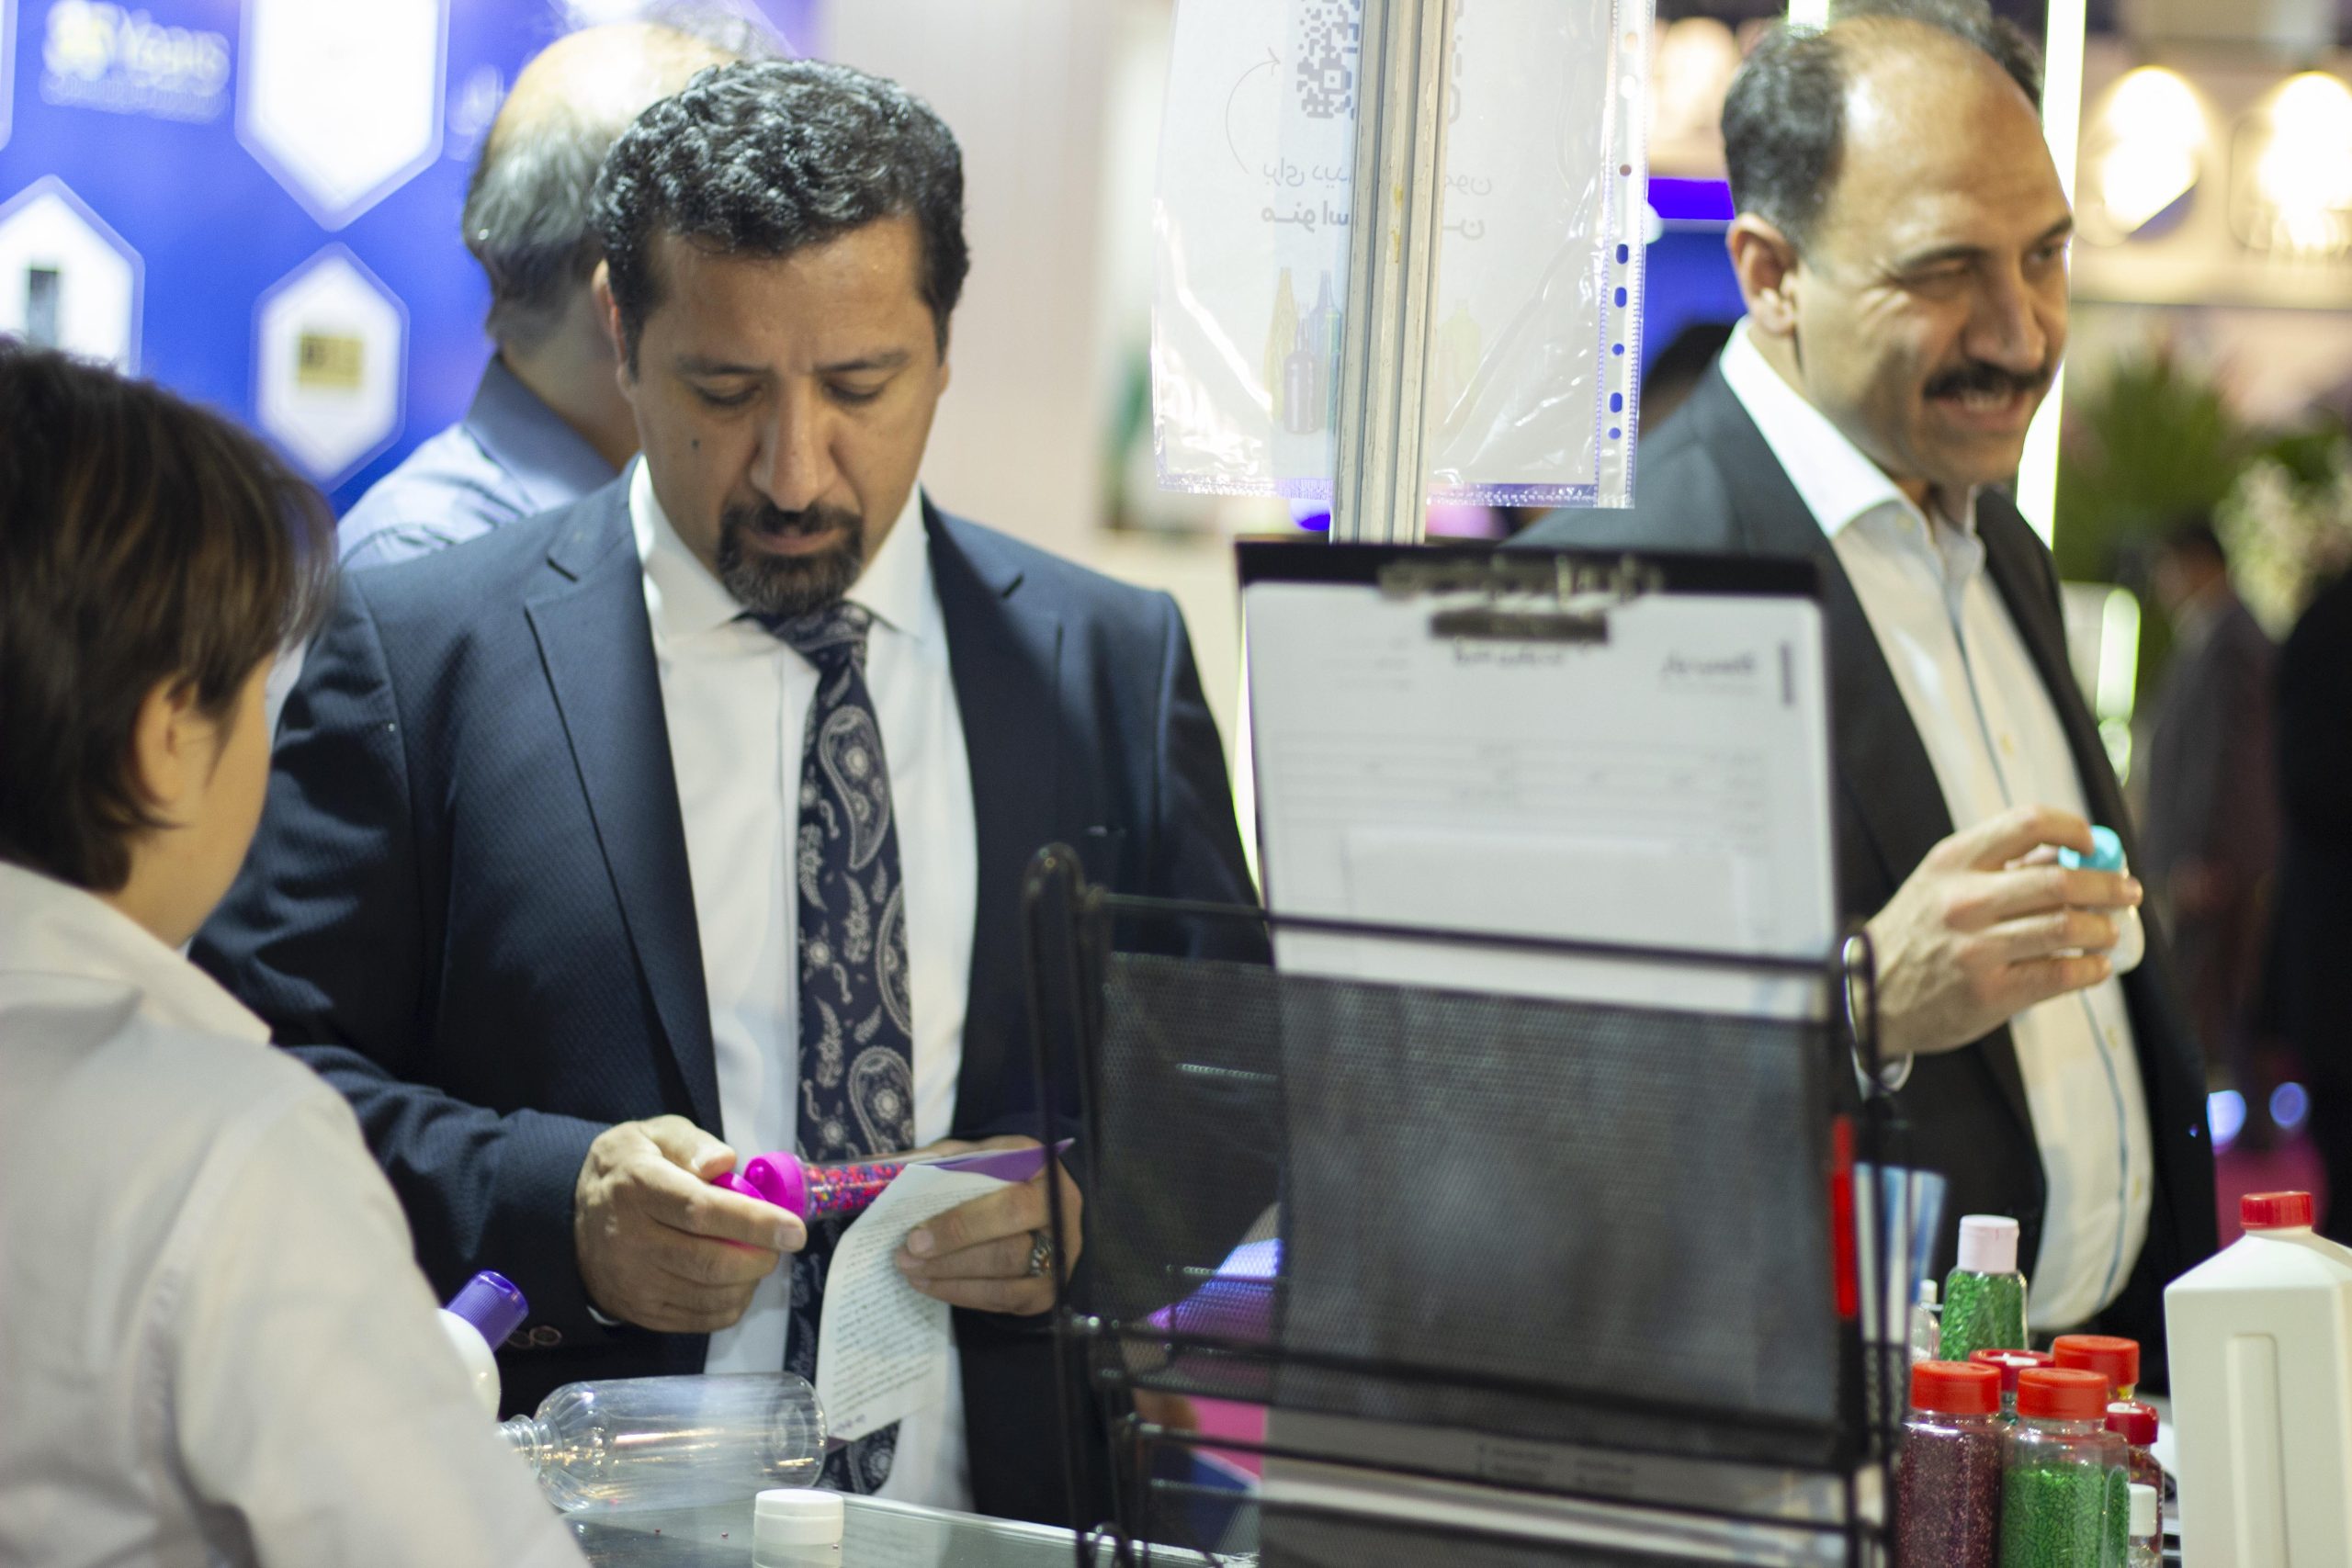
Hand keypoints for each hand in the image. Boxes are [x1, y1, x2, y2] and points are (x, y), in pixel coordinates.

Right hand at [574, 1115, 805, 1332]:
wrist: (574, 1215)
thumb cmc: (631, 1168)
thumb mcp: (655, 1134)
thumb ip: (692, 1143)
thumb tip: (724, 1162)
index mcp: (638, 1187)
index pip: (700, 1210)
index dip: (753, 1222)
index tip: (794, 1229)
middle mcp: (630, 1239)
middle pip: (709, 1262)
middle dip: (760, 1257)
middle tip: (781, 1243)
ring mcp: (633, 1282)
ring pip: (708, 1296)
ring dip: (749, 1281)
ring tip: (756, 1256)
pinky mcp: (639, 1311)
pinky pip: (699, 1319)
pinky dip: (731, 1304)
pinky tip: (736, 1280)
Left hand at [894, 1135, 1082, 1314]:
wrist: (1043, 1195)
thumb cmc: (1004, 1172)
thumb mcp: (977, 1153)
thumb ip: (936, 1161)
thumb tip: (877, 1168)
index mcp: (1046, 1175)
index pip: (1008, 1208)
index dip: (961, 1226)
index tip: (916, 1236)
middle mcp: (1062, 1219)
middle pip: (1007, 1252)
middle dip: (950, 1259)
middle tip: (905, 1258)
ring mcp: (1060, 1260)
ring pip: (1005, 1282)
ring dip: (952, 1281)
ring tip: (911, 1274)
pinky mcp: (1047, 1291)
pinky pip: (1005, 1300)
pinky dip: (965, 1295)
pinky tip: (934, 1286)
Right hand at [1866, 805, 2141, 1058]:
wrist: (1870, 995)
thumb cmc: (1918, 933)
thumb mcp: (1940, 884)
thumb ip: (1998, 867)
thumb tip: (2074, 853)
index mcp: (1953, 861)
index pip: (2028, 823)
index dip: (2072, 828)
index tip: (2091, 843)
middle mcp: (1964, 900)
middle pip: (2060, 879)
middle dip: (2108, 885)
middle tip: (2127, 892)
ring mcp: (1977, 948)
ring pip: (2067, 927)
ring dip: (2103, 929)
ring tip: (2109, 932)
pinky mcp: (1990, 992)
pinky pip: (2060, 974)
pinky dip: (2091, 969)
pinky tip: (2095, 967)